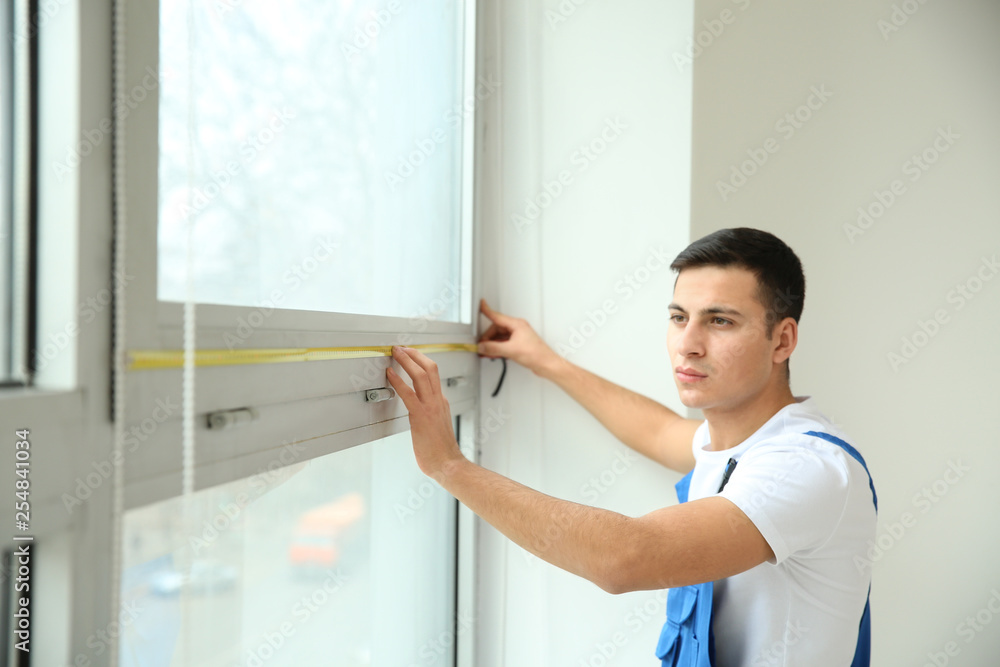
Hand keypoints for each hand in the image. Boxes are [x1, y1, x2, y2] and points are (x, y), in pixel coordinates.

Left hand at [385, 346, 464, 477]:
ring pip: (421, 375)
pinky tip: (390, 374)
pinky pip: (408, 393)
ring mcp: (431, 407)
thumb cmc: (442, 451)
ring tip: (396, 352)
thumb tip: (422, 413)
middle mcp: (438, 401)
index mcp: (442, 402)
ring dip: (407, 360)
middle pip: (430, 368)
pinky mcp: (421, 416)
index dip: (421, 362)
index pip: (434, 375)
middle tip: (402, 348)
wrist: (448, 464)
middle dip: (415, 354)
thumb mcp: (438, 427)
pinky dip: (398, 381)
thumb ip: (431, 416)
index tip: (411, 355)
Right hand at [477, 298, 559, 375]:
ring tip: (485, 351)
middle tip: (481, 345)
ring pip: (500, 337)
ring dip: (492, 344)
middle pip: (497, 329)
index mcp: (517, 324)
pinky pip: (504, 343)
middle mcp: (518, 328)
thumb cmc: (536, 354)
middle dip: (488, 337)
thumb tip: (483, 347)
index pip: (497, 317)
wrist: (546, 364)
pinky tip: (493, 353)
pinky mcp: (519, 345)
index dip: (487, 311)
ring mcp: (518, 337)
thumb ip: (493, 348)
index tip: (481, 305)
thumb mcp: (511, 350)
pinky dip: (497, 348)